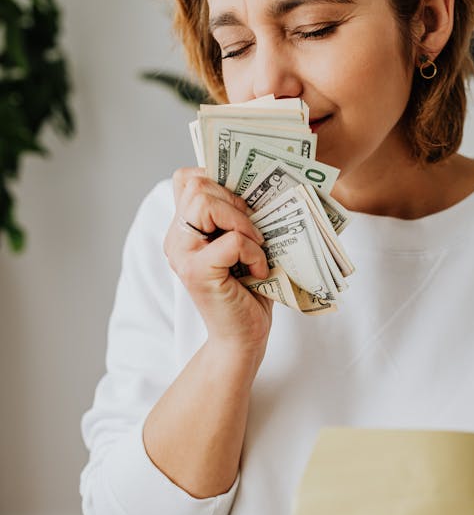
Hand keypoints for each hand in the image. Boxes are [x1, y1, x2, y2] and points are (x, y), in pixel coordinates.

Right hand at [165, 168, 272, 351]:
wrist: (244, 335)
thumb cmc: (249, 288)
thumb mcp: (242, 241)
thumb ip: (233, 213)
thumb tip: (252, 180)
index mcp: (184, 228)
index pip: (187, 179)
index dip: (218, 179)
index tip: (243, 205)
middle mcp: (176, 239)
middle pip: (197, 185)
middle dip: (235, 201)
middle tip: (254, 232)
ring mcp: (182, 255)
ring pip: (205, 203)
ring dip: (242, 223)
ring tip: (256, 248)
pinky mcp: (197, 272)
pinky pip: (231, 240)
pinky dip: (253, 251)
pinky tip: (258, 270)